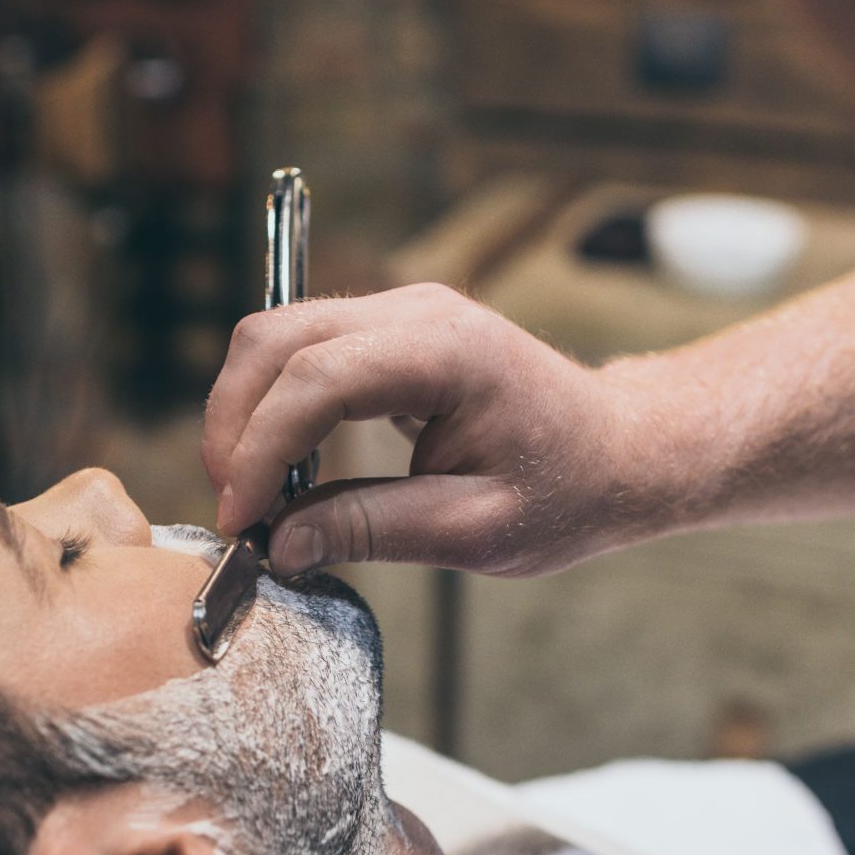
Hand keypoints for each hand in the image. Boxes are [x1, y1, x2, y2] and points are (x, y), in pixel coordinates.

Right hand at [203, 284, 664, 577]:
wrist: (619, 449)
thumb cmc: (567, 490)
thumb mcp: (476, 532)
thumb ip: (375, 531)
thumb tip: (282, 545)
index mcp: (449, 352)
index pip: (317, 380)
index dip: (261, 449)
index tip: (241, 519)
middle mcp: (416, 311)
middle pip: (275, 340)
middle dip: (235, 426)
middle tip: (236, 511)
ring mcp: (400, 309)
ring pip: (275, 337)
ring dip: (245, 413)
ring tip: (254, 495)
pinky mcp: (387, 329)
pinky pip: (300, 350)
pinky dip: (271, 404)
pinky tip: (281, 468)